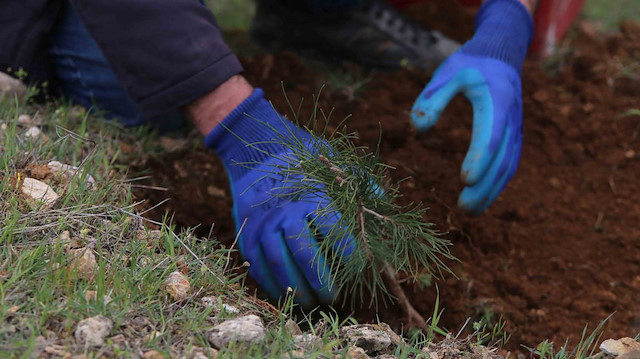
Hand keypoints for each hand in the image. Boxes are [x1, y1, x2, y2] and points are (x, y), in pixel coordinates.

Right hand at [205, 89, 353, 307]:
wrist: (254, 149)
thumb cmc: (299, 158)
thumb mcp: (330, 161)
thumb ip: (357, 182)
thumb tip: (383, 201)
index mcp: (312, 197)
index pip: (336, 234)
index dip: (350, 256)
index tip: (358, 267)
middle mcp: (286, 212)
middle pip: (307, 256)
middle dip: (322, 281)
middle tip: (333, 296)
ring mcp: (263, 224)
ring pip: (281, 265)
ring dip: (297, 288)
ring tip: (311, 301)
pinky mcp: (246, 233)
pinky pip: (257, 265)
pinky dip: (272, 284)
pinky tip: (285, 293)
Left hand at [410, 0, 533, 213]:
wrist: (501, 55)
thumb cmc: (470, 64)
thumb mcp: (447, 72)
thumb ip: (431, 98)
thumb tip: (418, 129)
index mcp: (496, 100)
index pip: (490, 135)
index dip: (479, 159)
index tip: (465, 180)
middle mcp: (511, 118)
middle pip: (502, 159)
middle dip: (484, 187)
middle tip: (463, 208)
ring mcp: (516, 129)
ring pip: (508, 167)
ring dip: (491, 192)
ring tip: (470, 211)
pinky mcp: (513, 136)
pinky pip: (509, 164)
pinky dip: (497, 184)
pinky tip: (480, 198)